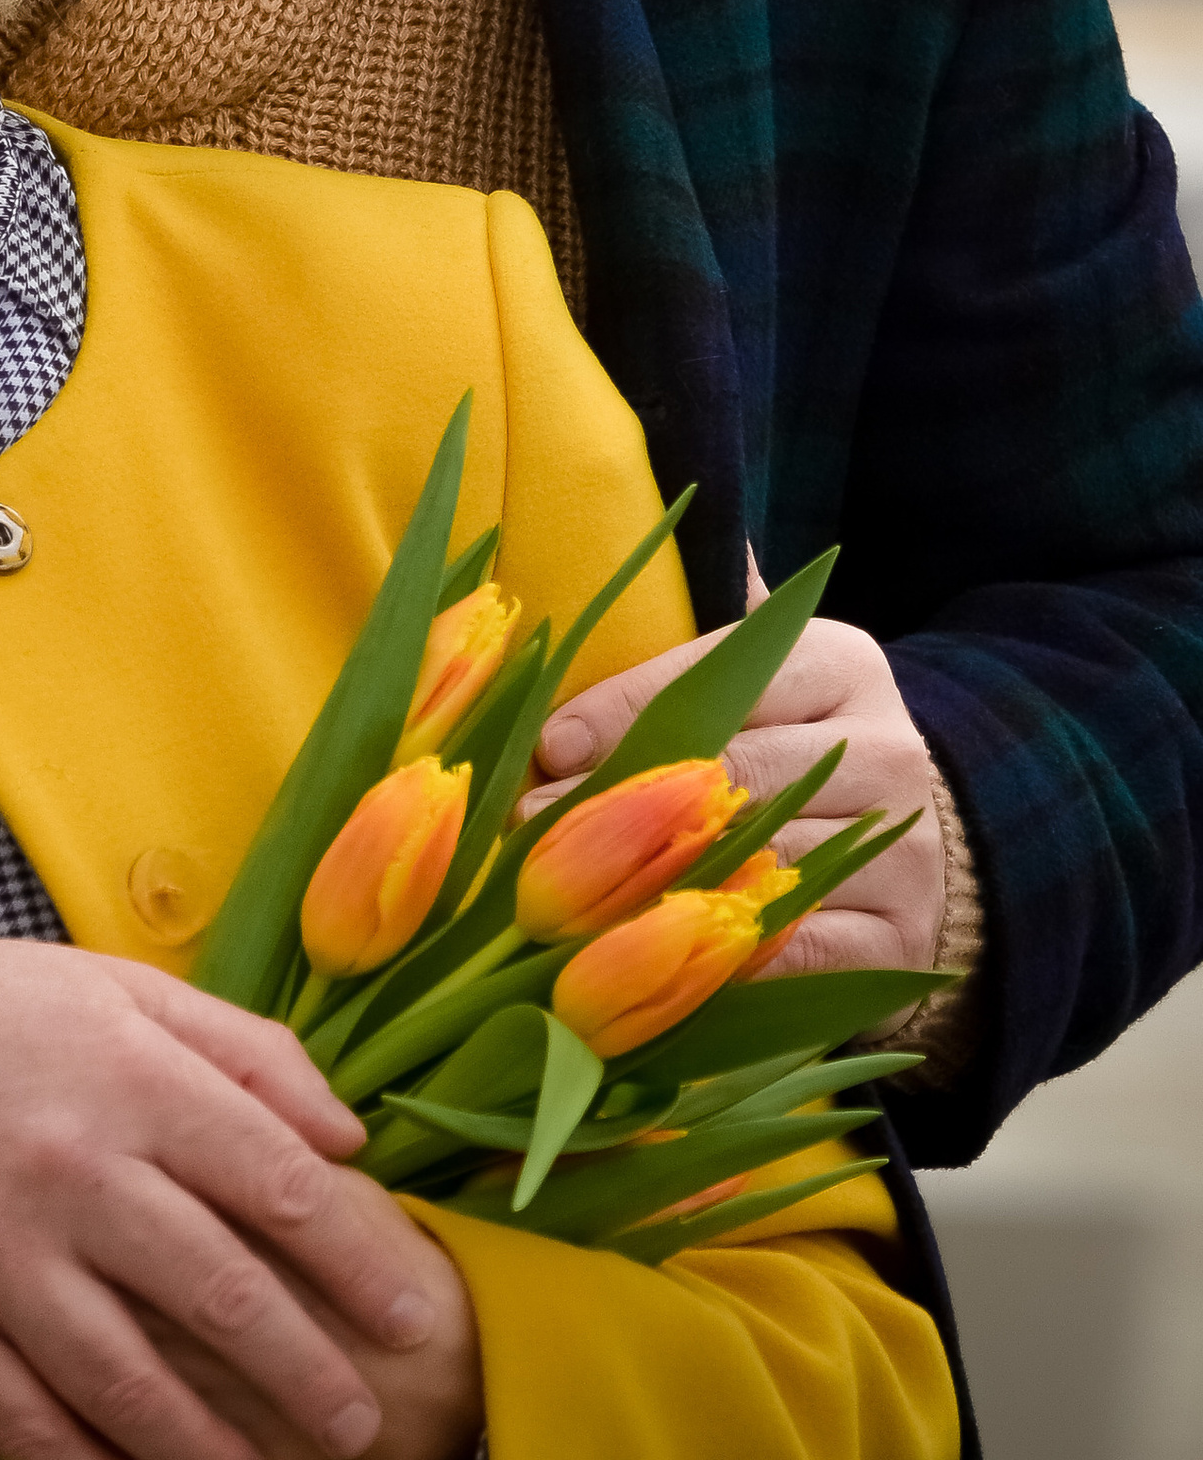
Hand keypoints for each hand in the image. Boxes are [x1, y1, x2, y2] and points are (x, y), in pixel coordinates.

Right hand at [0, 934, 452, 1459]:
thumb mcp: (123, 989)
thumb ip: (248, 1052)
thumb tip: (350, 1135)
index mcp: (135, 1083)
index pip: (280, 1187)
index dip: (362, 1264)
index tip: (416, 1319)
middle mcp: (76, 1175)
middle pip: (223, 1298)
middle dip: (310, 1377)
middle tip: (362, 1427)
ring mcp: (0, 1258)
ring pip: (130, 1385)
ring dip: (212, 1451)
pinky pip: (26, 1427)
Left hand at [529, 607, 945, 981]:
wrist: (926, 849)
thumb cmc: (804, 743)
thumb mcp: (775, 663)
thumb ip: (715, 610)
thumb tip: (645, 504)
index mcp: (843, 663)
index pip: (721, 677)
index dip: (626, 709)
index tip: (550, 740)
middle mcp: (886, 748)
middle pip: (734, 772)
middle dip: (622, 798)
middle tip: (533, 820)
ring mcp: (901, 846)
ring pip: (759, 862)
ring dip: (654, 881)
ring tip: (563, 891)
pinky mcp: (897, 933)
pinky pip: (795, 947)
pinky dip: (720, 955)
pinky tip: (647, 951)